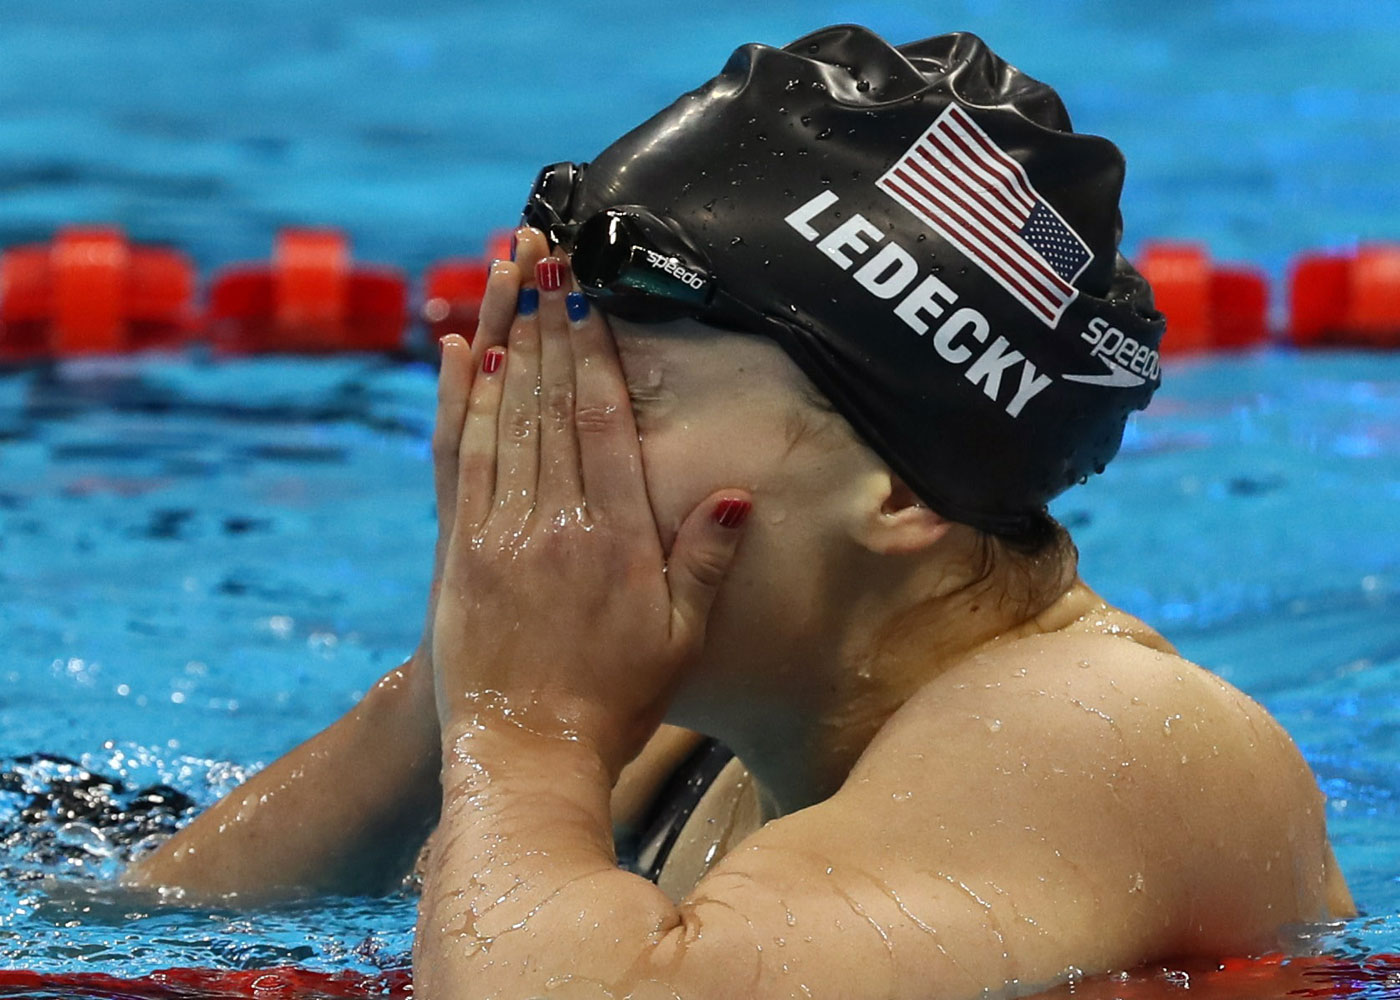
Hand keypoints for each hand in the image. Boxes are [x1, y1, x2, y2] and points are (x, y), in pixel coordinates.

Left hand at [430, 255, 751, 776]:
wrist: (523, 757)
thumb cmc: (615, 703)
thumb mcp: (681, 642)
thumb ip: (704, 564)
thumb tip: (732, 493)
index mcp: (615, 538)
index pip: (606, 421)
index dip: (598, 351)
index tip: (591, 293)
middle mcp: (554, 521)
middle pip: (551, 401)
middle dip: (548, 319)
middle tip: (545, 250)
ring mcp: (497, 531)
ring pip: (500, 416)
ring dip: (502, 338)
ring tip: (502, 274)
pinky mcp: (454, 550)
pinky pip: (454, 458)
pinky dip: (453, 399)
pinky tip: (454, 352)